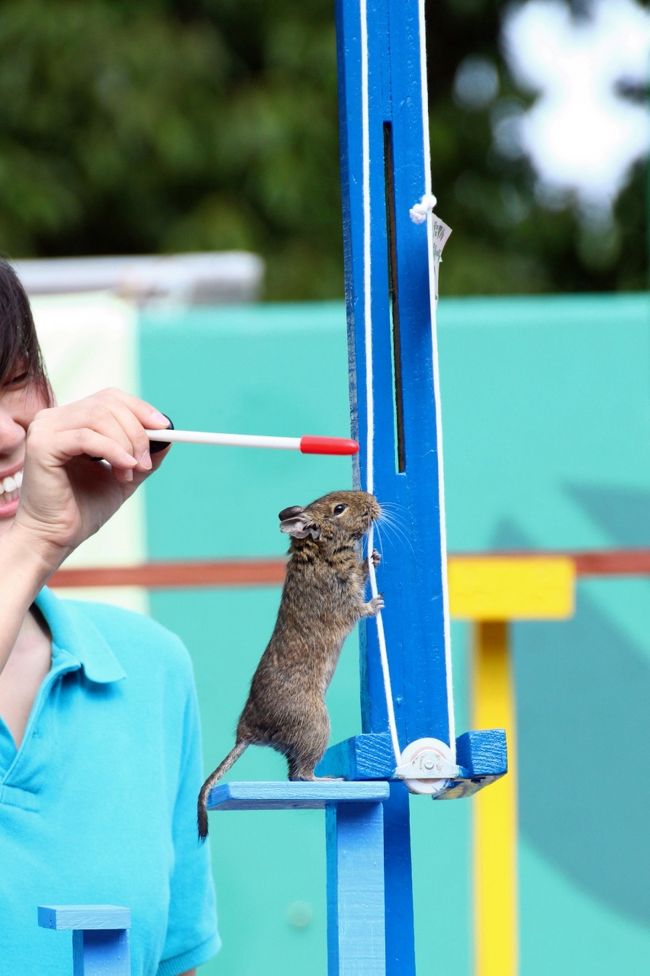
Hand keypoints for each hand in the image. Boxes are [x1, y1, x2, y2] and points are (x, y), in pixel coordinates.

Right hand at [12, 388, 169, 566]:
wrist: (57, 536)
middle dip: (136, 432)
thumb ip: (143, 453)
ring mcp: (45, 428)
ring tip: (130, 472)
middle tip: (146, 461)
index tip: (164, 427)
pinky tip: (125, 467)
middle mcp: (54, 418)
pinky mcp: (42, 444)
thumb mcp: (124, 474)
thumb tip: (168, 435)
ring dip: (125, 444)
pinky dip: (113, 450)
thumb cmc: (84, 508)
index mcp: (71, 420)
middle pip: (107, 404)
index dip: (140, 409)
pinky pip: (87, 437)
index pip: (110, 398)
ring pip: (99, 418)